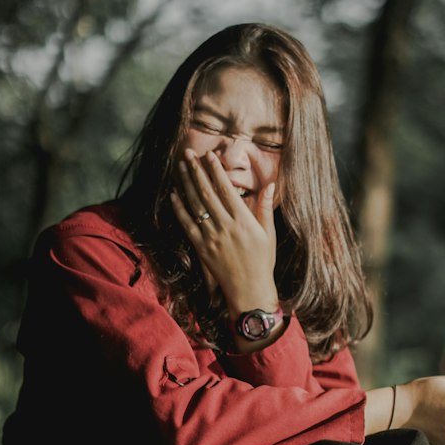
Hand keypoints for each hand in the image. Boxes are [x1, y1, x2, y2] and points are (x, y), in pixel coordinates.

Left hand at [171, 150, 278, 314]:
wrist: (249, 290)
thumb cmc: (263, 262)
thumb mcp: (268, 234)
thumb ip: (265, 208)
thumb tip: (270, 185)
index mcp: (244, 221)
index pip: (226, 189)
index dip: (216, 171)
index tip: (209, 156)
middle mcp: (226, 227)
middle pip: (206, 193)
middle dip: (196, 171)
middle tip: (188, 153)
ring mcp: (211, 237)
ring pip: (195, 205)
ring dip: (186, 184)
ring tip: (181, 167)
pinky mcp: (201, 248)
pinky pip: (187, 225)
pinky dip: (179, 209)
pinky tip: (174, 195)